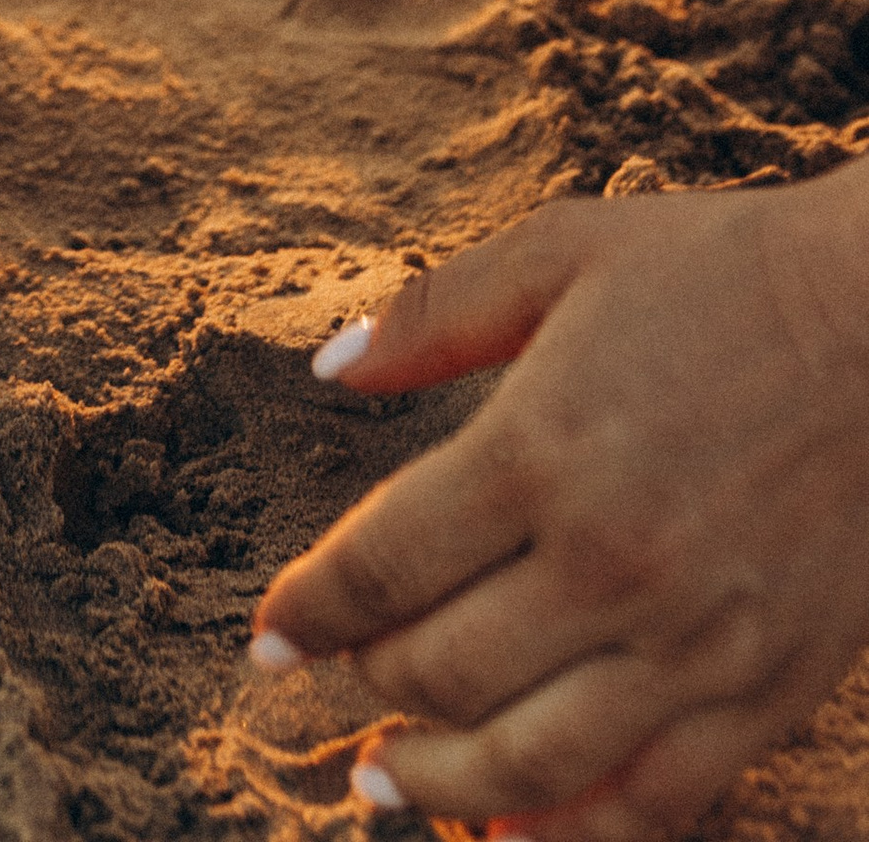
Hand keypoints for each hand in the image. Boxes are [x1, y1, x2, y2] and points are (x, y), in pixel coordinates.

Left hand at [250, 166, 868, 836]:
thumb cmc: (720, 273)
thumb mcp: (562, 251)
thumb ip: (435, 313)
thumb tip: (327, 366)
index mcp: (539, 450)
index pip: (382, 565)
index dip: (309, 611)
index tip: (267, 637)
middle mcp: (608, 562)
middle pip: (441, 671)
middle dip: (369, 686)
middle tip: (337, 683)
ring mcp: (693, 642)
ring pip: (532, 762)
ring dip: (442, 785)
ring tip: (388, 784)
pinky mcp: (767, 691)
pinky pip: (656, 801)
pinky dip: (574, 831)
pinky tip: (516, 828)